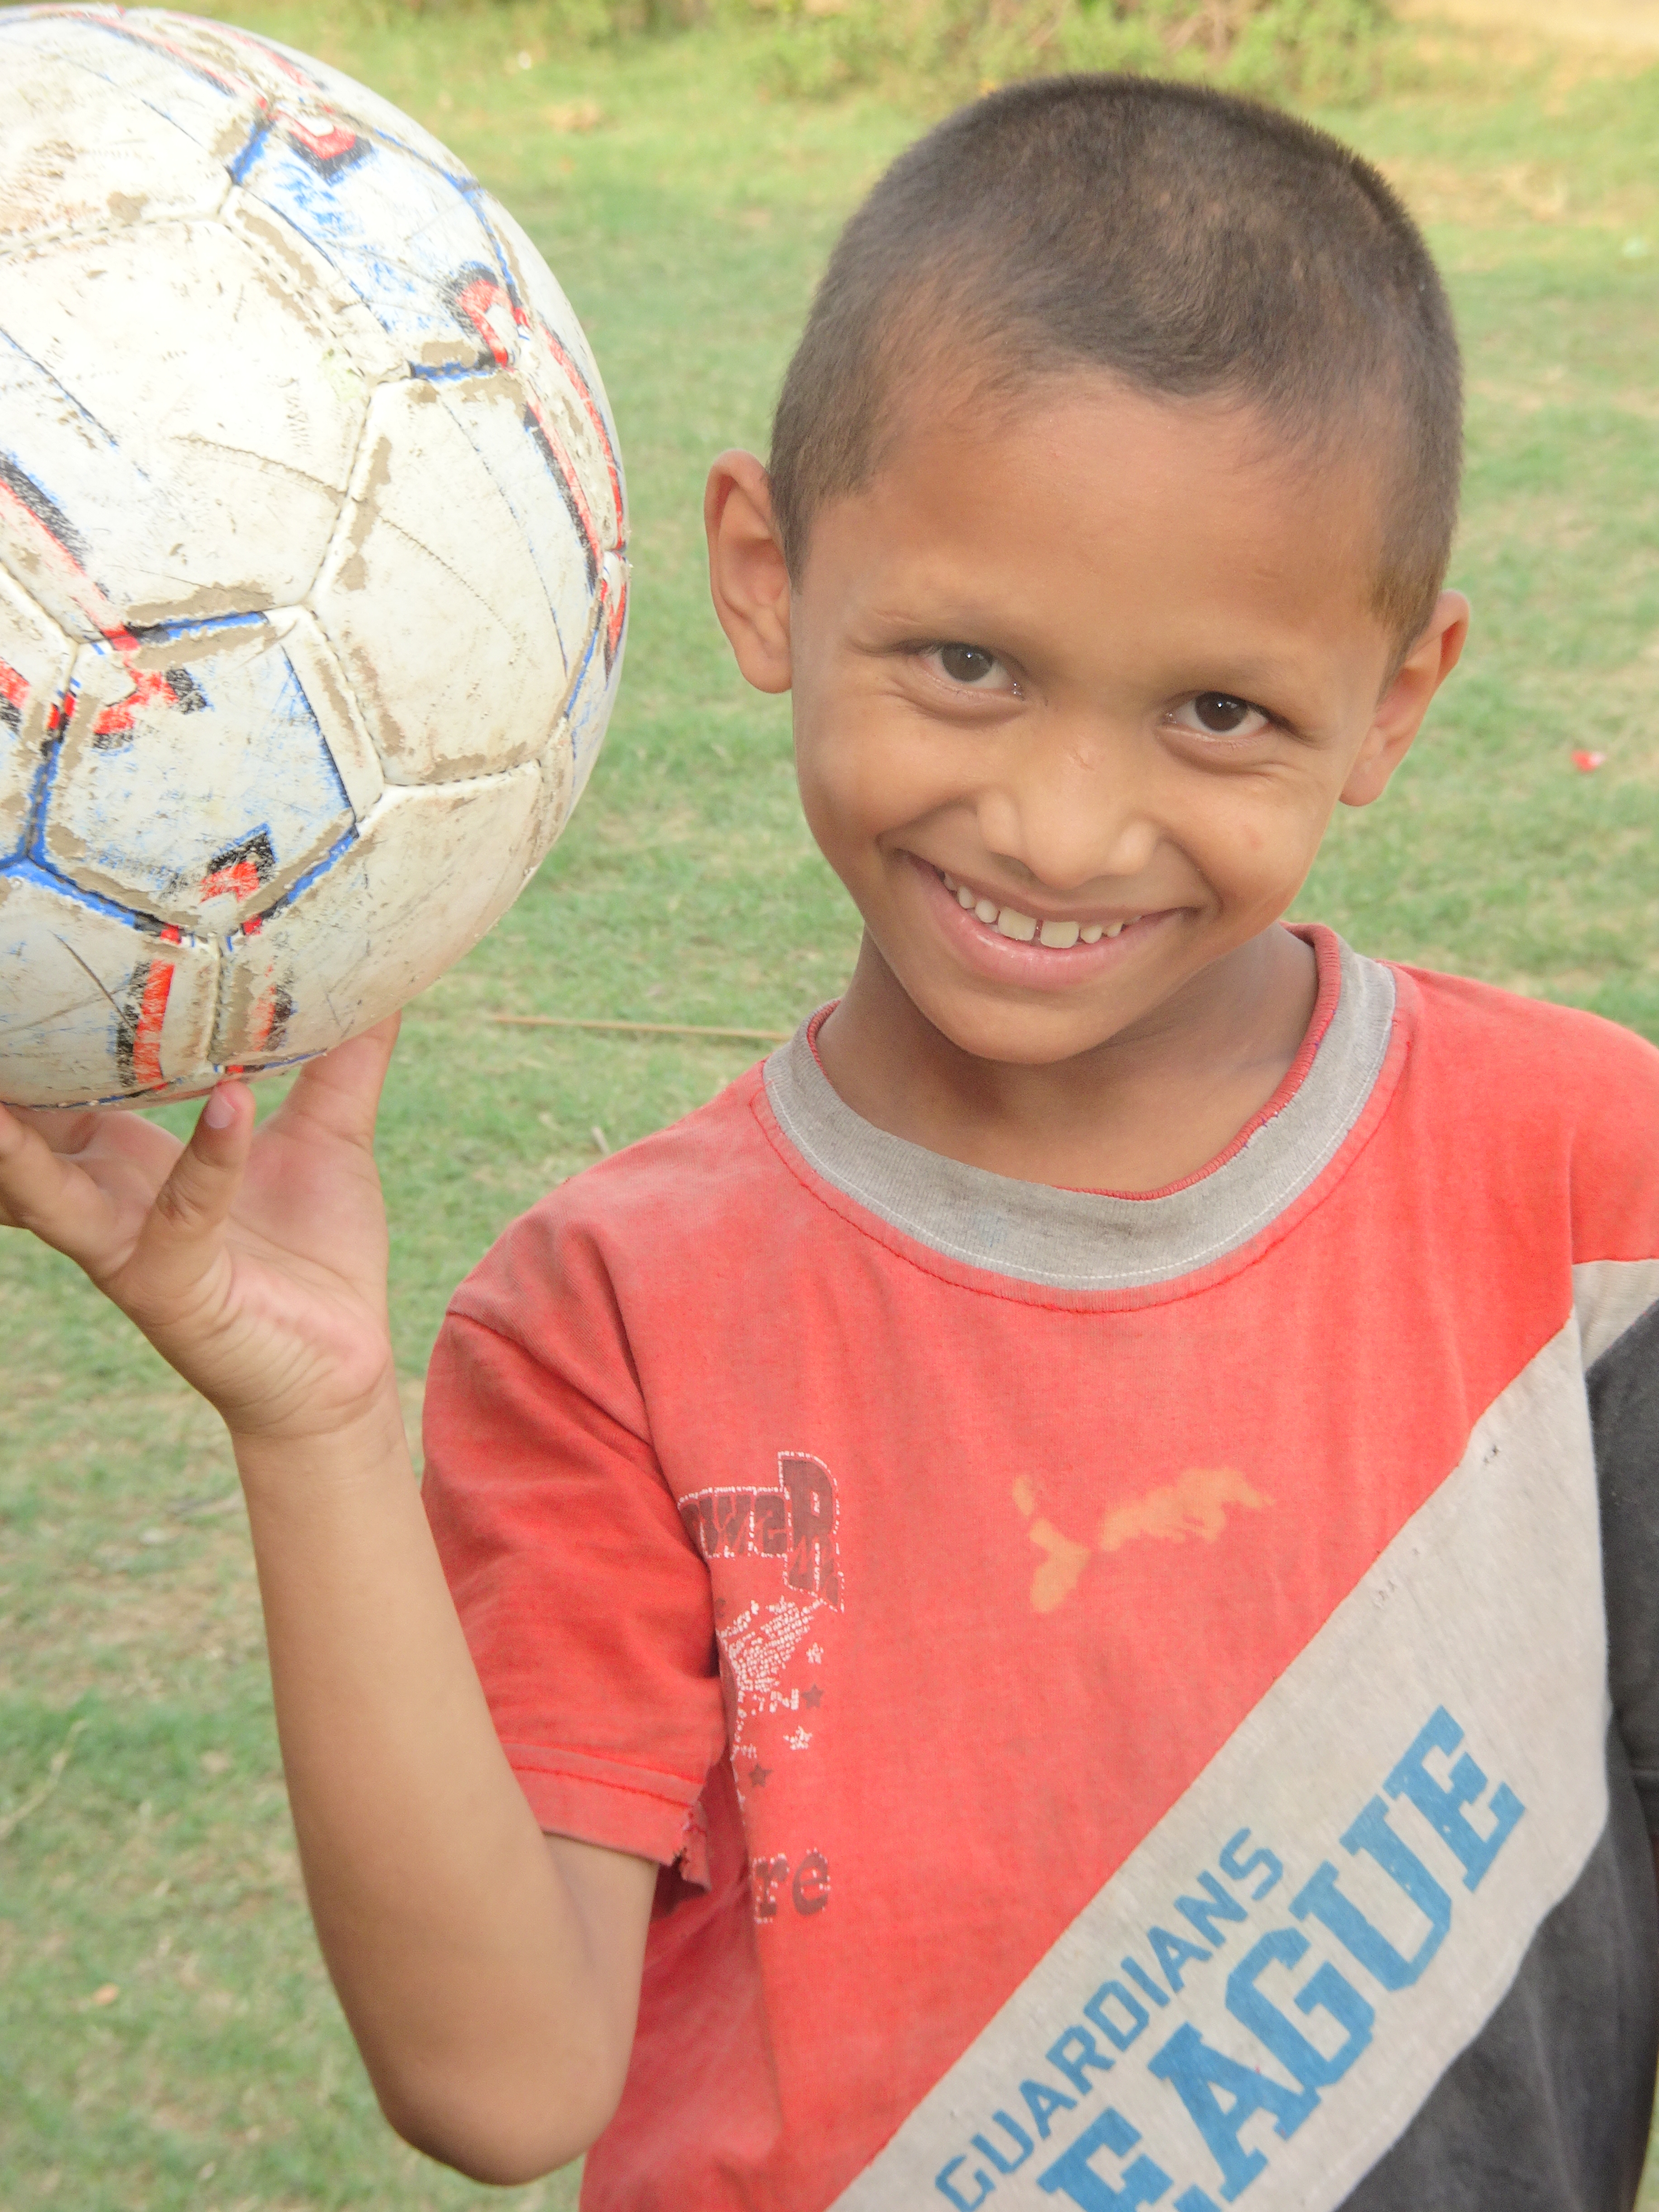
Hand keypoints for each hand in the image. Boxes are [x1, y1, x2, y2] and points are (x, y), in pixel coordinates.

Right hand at [0, 1019, 401, 1442]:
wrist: (343, 1365)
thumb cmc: (317, 1252)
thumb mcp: (328, 1135)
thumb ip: (344, 1060)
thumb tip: (379, 981)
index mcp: (120, 1152)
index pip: (49, 1083)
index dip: (29, 1036)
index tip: (20, 971)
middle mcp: (102, 1195)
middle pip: (16, 1132)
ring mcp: (126, 1245)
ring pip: (45, 1187)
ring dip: (16, 1144)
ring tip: (3, 1084)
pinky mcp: (171, 1288)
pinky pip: (181, 1215)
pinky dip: (205, 1160)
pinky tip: (230, 1104)